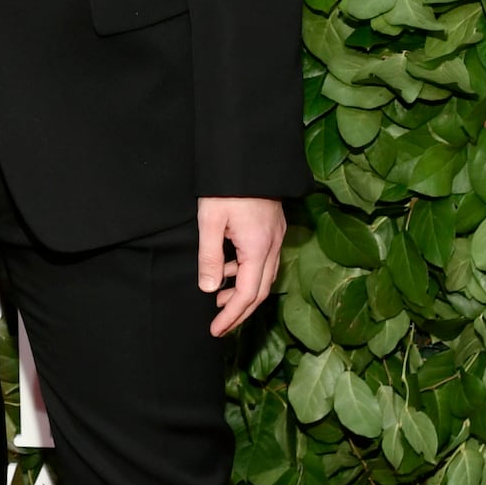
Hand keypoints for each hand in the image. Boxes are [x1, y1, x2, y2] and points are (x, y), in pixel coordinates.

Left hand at [196, 196, 285, 337]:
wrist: (250, 154)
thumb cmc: (227, 185)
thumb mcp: (210, 220)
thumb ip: (210, 257)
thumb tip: (210, 289)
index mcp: (259, 248)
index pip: (248, 294)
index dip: (232, 316)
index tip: (216, 330)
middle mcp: (273, 245)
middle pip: (261, 290)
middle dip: (240, 311)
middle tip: (220, 324)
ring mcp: (276, 236)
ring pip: (265, 275)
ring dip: (244, 291)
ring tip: (219, 298)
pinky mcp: (273, 227)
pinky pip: (264, 260)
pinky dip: (247, 272)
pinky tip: (229, 269)